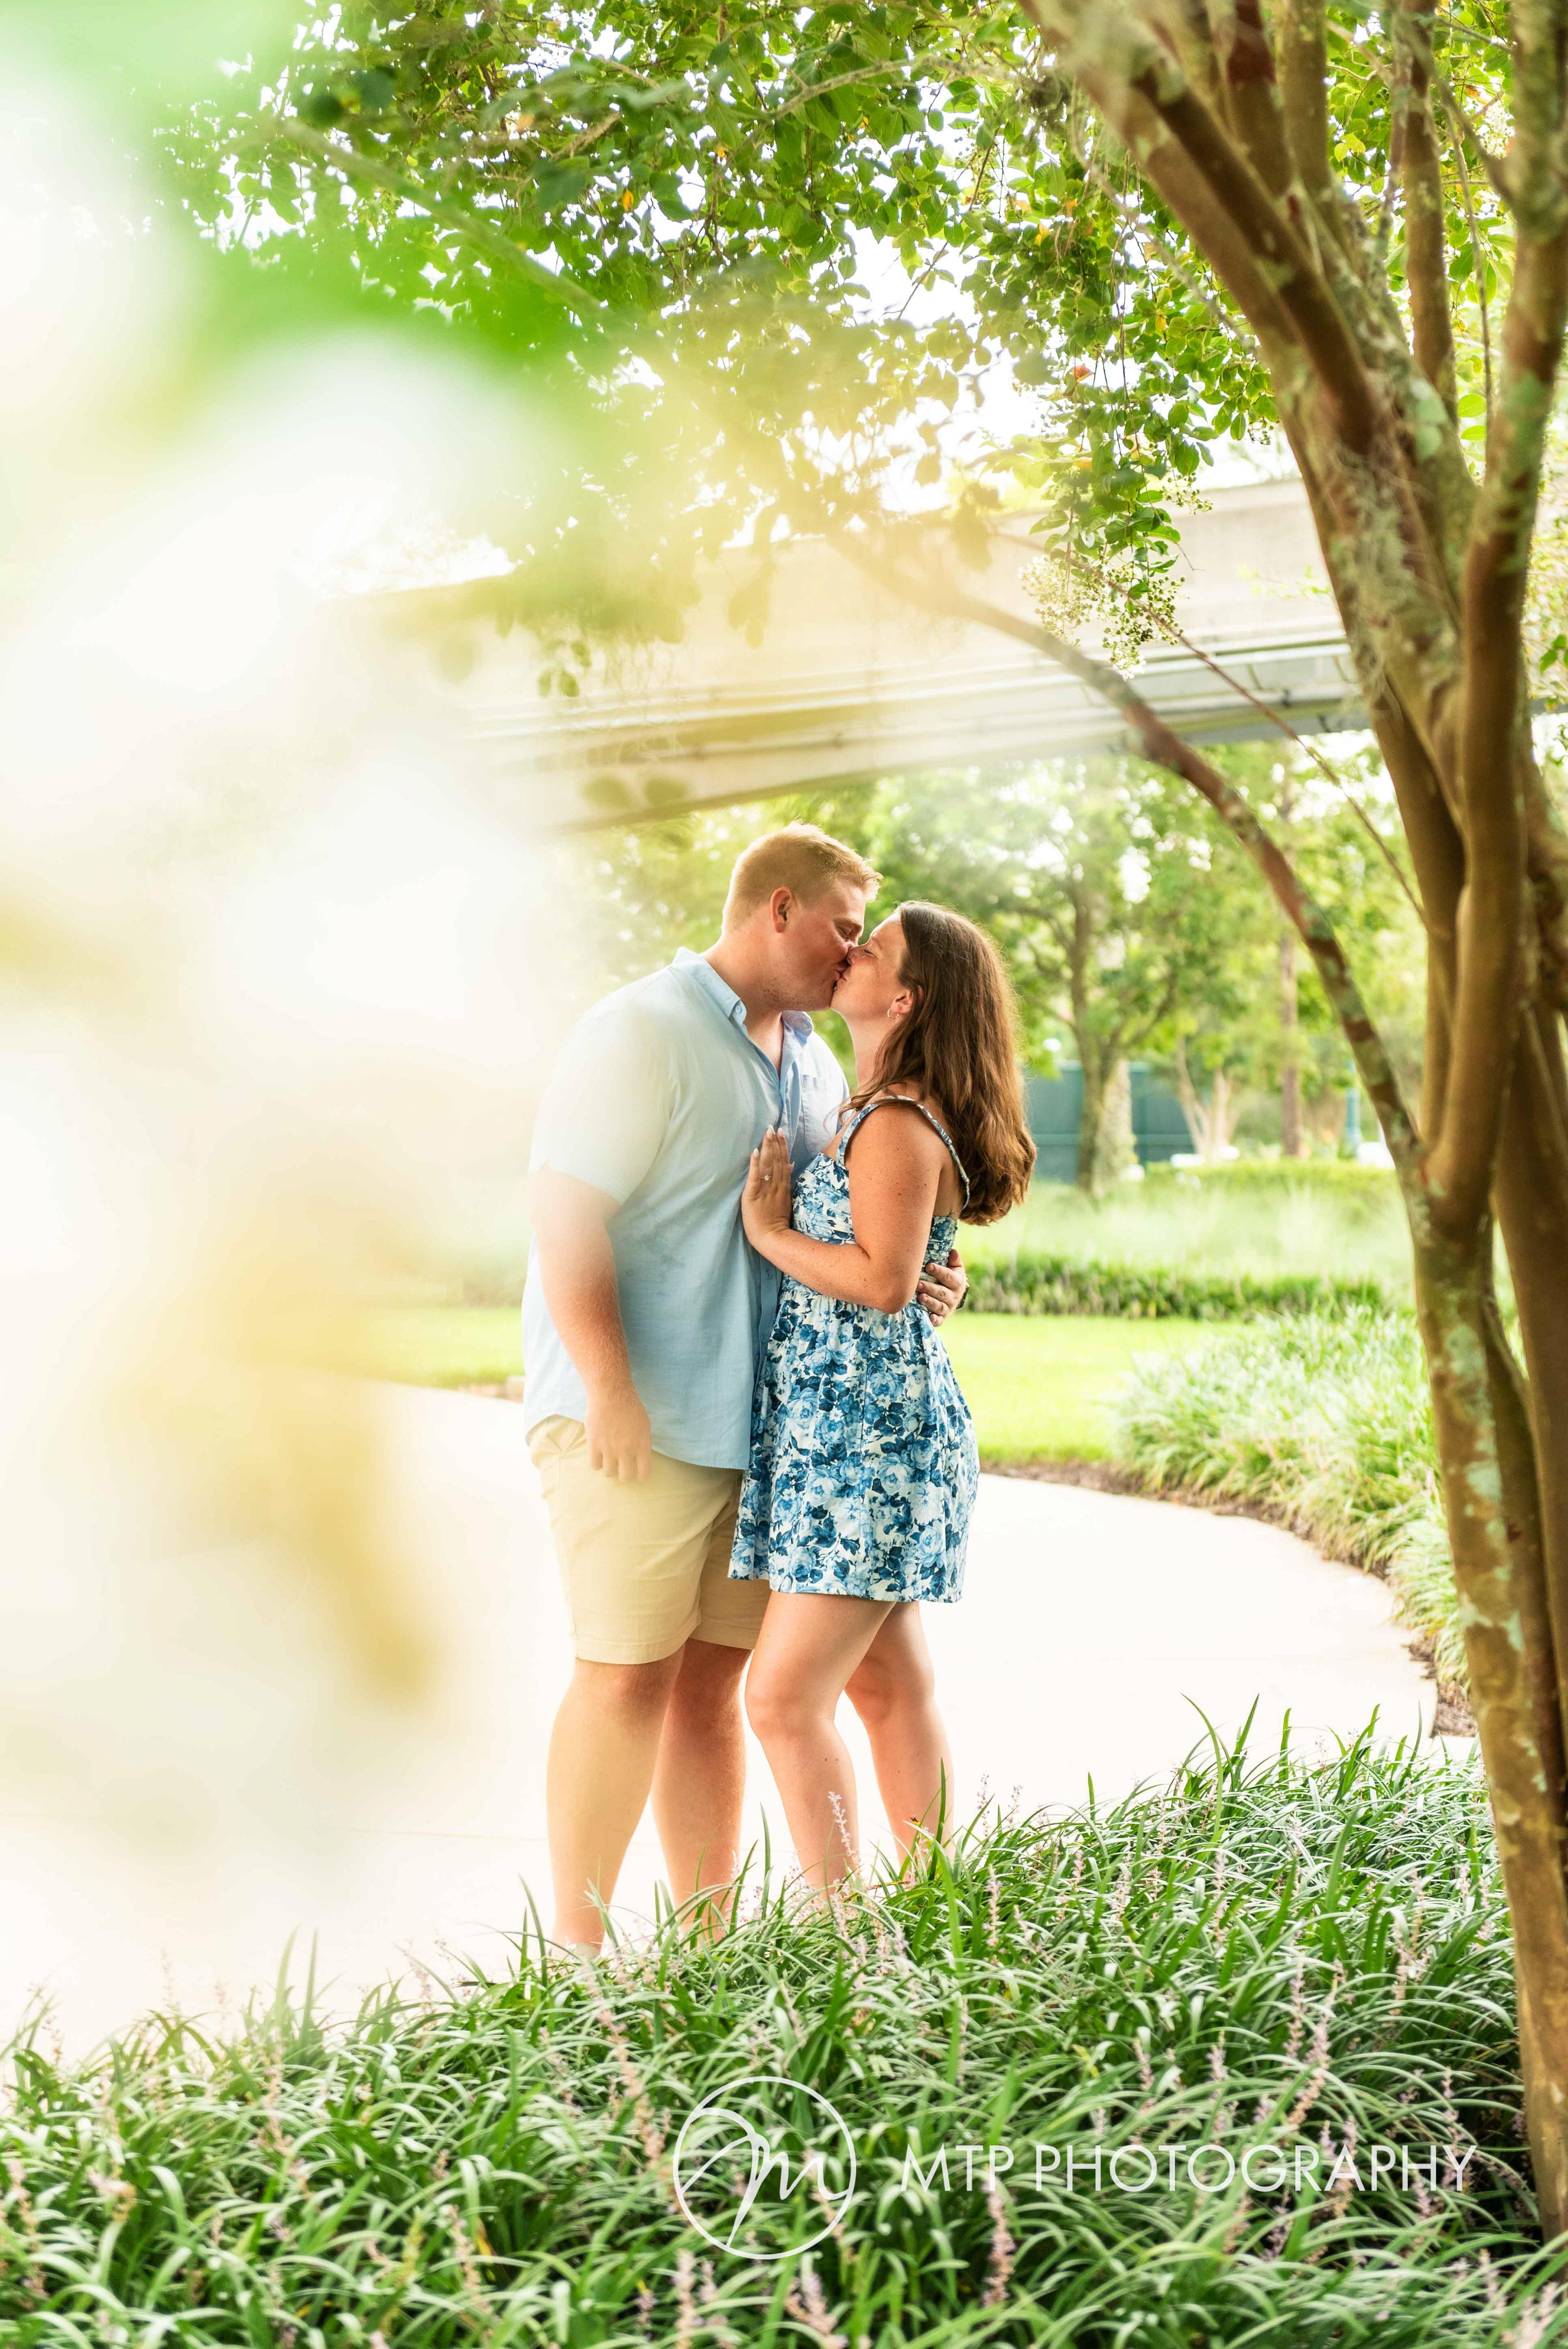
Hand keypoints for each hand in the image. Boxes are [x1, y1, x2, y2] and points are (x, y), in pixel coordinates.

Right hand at [584, 1381, 651, 1480]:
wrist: (611, 1394)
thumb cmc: (630, 1406)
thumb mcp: (645, 1425)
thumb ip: (643, 1444)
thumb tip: (640, 1458)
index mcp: (642, 1446)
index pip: (644, 1474)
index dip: (641, 1475)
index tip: (638, 1472)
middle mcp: (626, 1451)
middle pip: (625, 1477)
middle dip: (624, 1473)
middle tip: (623, 1466)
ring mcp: (609, 1449)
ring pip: (609, 1473)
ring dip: (610, 1468)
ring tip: (610, 1459)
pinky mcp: (594, 1445)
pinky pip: (594, 1466)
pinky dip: (597, 1463)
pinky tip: (599, 1454)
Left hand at [741, 1126, 791, 1246]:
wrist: (772, 1238)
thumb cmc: (776, 1222)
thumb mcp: (786, 1200)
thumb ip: (787, 1182)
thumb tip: (790, 1164)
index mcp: (783, 1186)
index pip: (783, 1162)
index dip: (782, 1146)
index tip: (781, 1132)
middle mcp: (775, 1185)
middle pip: (776, 1160)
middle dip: (775, 1142)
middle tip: (773, 1127)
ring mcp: (765, 1189)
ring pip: (768, 1165)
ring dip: (767, 1148)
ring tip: (767, 1133)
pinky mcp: (753, 1195)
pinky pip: (754, 1177)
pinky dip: (755, 1164)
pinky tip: (755, 1152)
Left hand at [917, 1246, 966, 1324]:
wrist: (954, 1296)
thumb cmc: (950, 1277)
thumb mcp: (955, 1268)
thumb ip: (954, 1260)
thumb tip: (952, 1251)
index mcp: (957, 1282)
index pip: (948, 1276)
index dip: (939, 1271)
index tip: (928, 1266)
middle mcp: (954, 1296)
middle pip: (942, 1292)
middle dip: (929, 1288)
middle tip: (918, 1283)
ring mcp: (948, 1308)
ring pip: (939, 1306)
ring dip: (929, 1302)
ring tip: (920, 1297)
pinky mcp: (942, 1317)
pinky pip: (939, 1320)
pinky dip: (935, 1320)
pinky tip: (930, 1318)